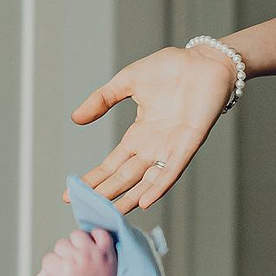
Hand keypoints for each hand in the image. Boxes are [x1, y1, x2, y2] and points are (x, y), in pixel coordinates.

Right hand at [32, 229, 118, 275]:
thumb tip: (45, 268)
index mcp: (62, 270)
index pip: (48, 258)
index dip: (52, 268)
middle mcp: (77, 259)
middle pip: (61, 244)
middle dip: (63, 255)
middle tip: (71, 267)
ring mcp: (92, 253)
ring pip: (76, 235)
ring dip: (76, 244)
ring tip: (80, 255)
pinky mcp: (106, 251)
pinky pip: (99, 233)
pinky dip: (96, 236)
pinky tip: (92, 247)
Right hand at [72, 47, 237, 208]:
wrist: (205, 60)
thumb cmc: (171, 68)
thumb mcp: (128, 82)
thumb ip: (102, 100)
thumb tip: (75, 119)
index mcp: (139, 134)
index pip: (111, 164)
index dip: (93, 179)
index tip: (71, 193)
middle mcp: (153, 146)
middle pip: (124, 177)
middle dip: (104, 194)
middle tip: (83, 211)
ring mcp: (171, 147)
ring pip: (146, 181)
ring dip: (129, 198)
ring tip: (111, 216)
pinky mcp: (189, 143)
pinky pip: (172, 170)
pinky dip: (158, 186)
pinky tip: (145, 201)